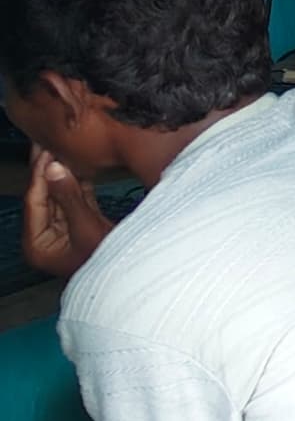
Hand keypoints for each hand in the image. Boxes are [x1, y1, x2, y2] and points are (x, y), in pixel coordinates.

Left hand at [20, 148, 111, 284]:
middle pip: (44, 197)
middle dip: (48, 170)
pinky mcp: (80, 227)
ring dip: (63, 173)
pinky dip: (78, 184)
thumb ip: (70, 197)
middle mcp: (46, 239)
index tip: (45, 152)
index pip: (33, 201)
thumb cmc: (108, 265)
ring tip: (62, 148)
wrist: (135, 277)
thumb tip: (54, 168)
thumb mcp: (86, 229)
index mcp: (37, 245)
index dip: (40, 175)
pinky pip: (75, 200)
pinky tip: (78, 165)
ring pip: (59, 195)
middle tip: (47, 143)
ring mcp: (62, 233)